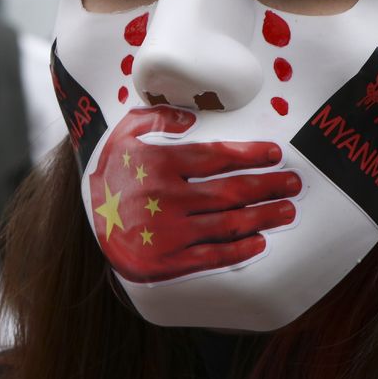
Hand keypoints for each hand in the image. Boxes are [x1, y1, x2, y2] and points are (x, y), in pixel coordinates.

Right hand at [87, 106, 299, 282]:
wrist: (85, 220)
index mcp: (159, 163)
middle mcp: (166, 198)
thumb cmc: (113, 171)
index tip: (274, 154)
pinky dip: (238, 251)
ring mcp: (167, 232)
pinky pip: (210, 257)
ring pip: (227, 224)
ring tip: (286, 211)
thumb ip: (159, 118)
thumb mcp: (126, 133)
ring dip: (263, 217)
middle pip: (230, 191)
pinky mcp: (165, 262)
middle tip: (293, 183)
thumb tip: (193, 116)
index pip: (216, 157)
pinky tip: (259, 242)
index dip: (250, 155)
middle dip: (267, 186)